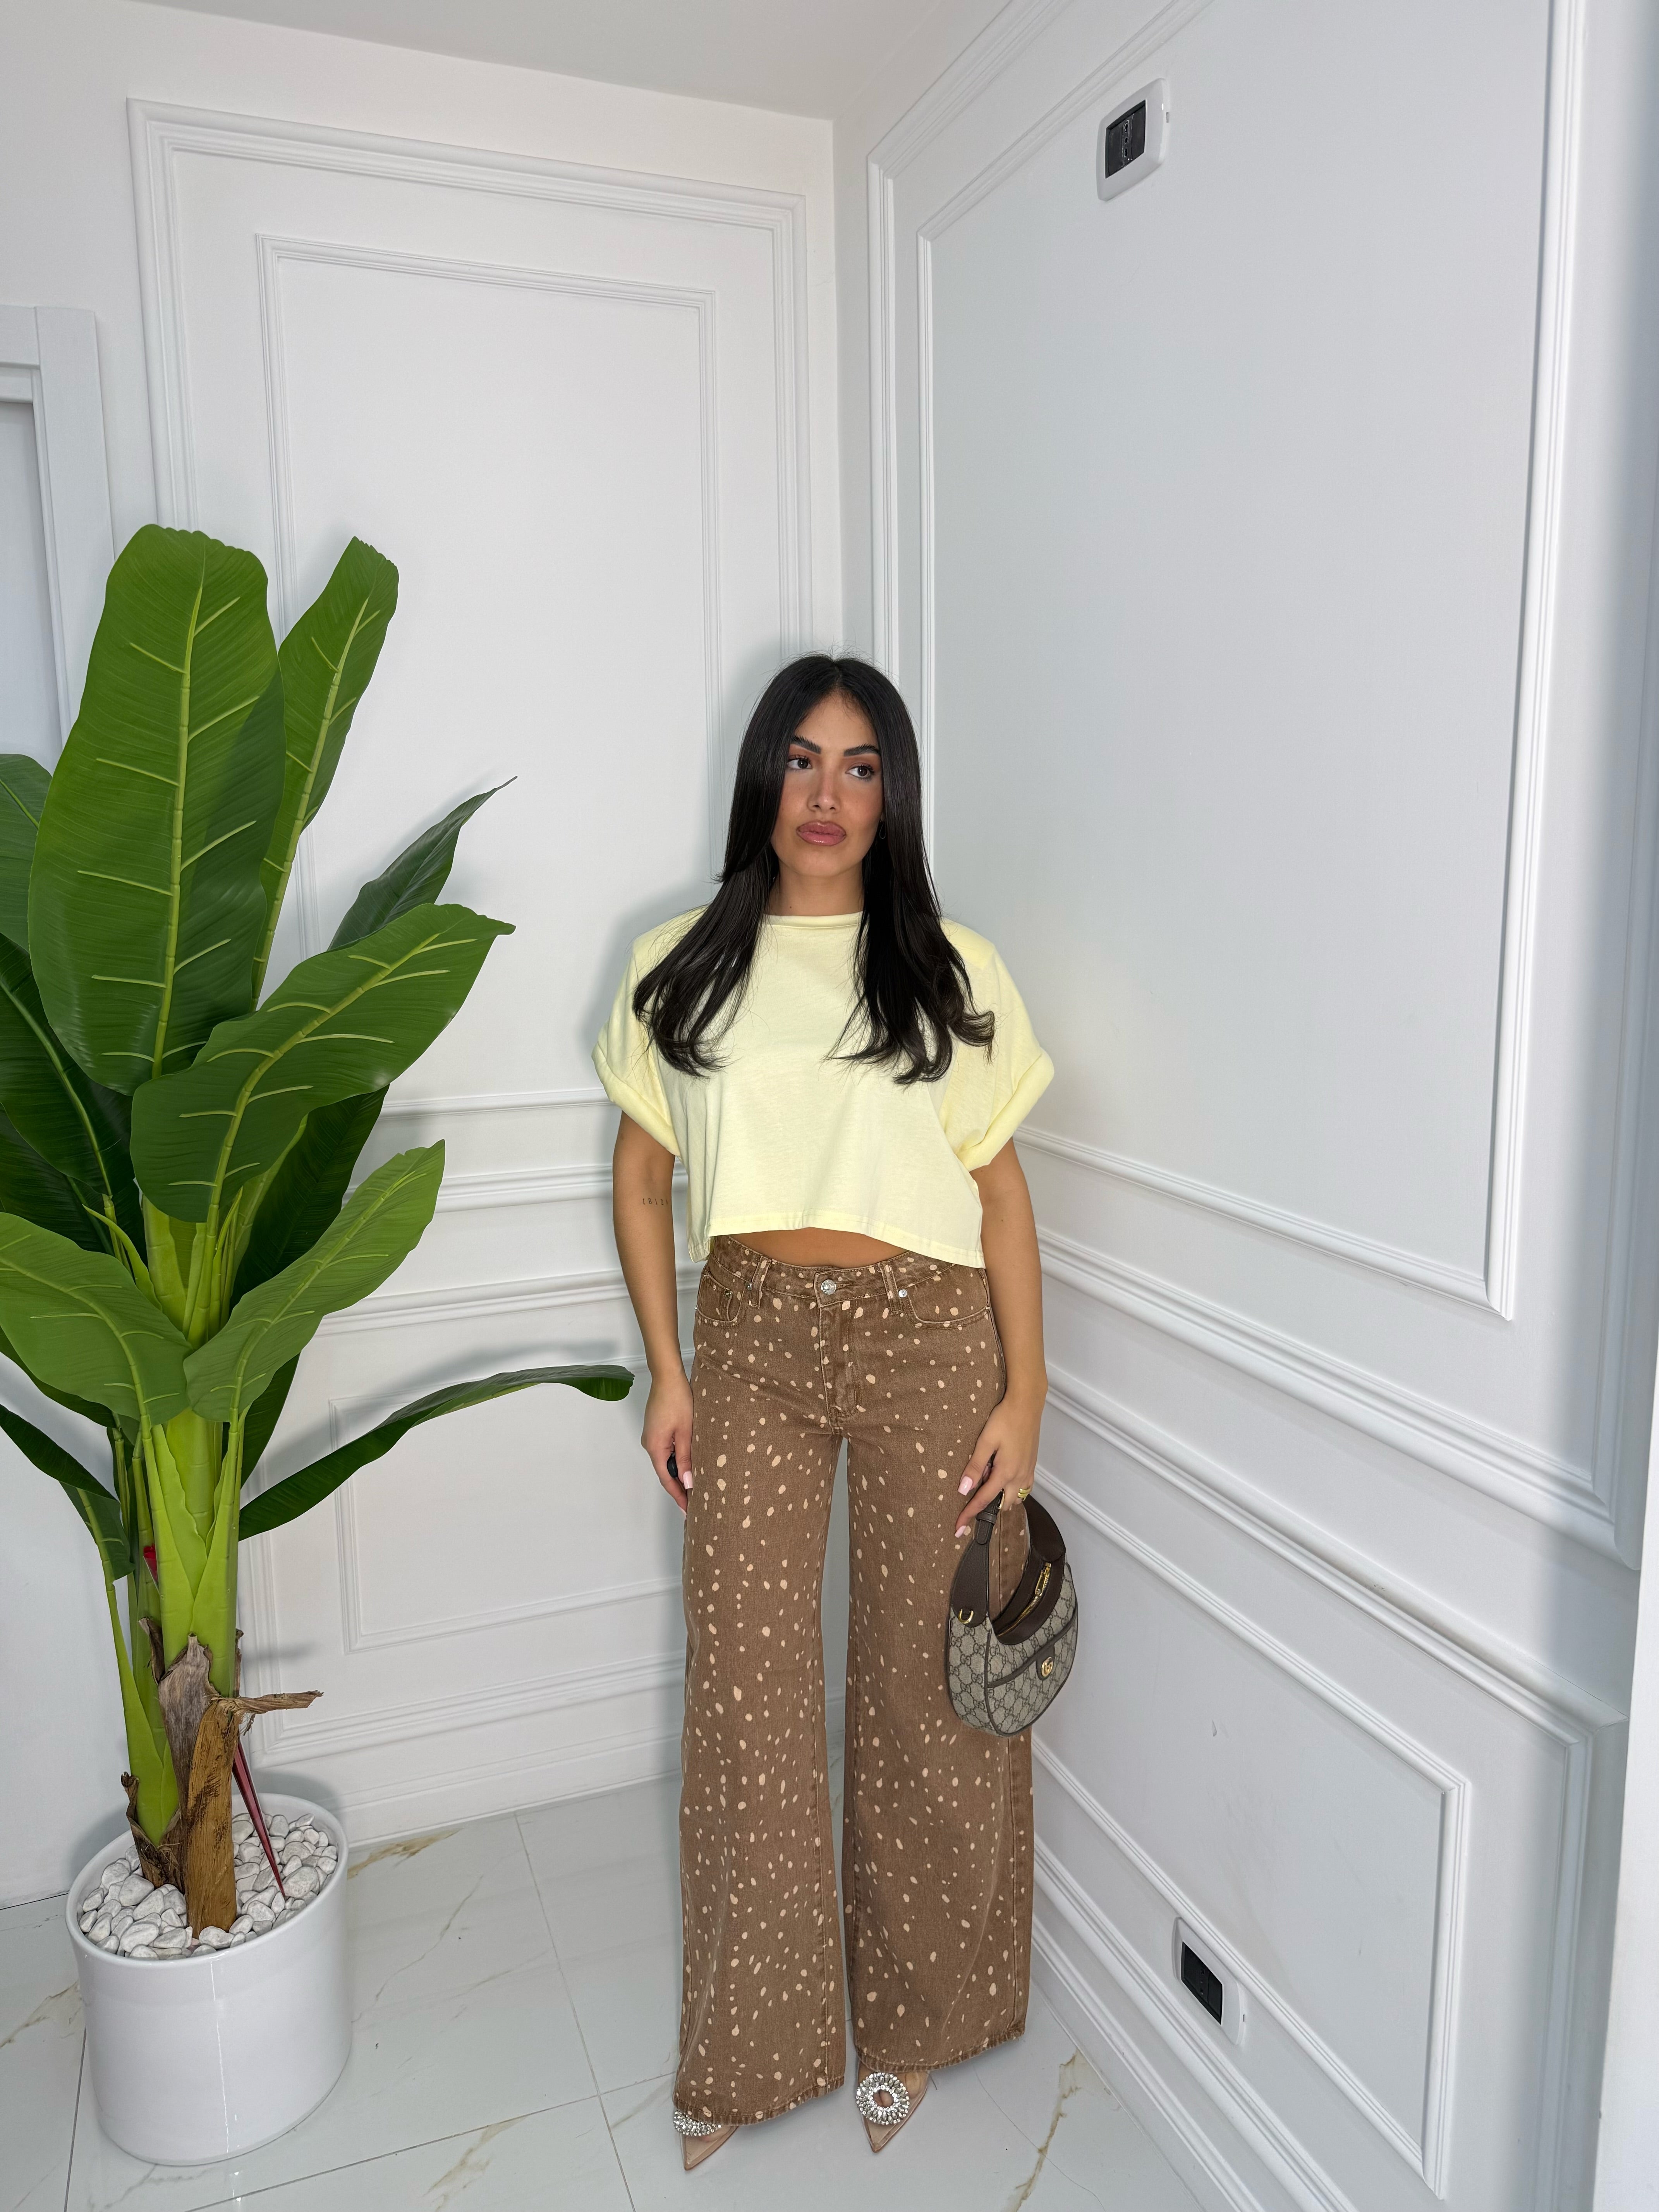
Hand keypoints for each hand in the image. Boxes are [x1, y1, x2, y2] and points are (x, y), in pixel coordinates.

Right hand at [642, 1371, 693, 1511]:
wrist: (667, 1377)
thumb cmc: (678, 1400)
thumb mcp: (686, 1432)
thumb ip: (686, 1458)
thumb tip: (688, 1482)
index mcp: (655, 1447)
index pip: (666, 1479)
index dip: (678, 1495)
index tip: (688, 1509)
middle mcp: (649, 1444)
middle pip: (664, 1471)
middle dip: (679, 1486)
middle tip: (695, 1501)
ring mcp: (652, 1436)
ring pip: (666, 1460)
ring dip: (679, 1472)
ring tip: (694, 1484)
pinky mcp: (656, 1429)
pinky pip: (666, 1450)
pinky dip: (677, 1459)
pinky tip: (688, 1462)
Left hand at [955, 1392, 1042, 1539]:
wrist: (1027, 1404)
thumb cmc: (1005, 1419)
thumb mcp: (985, 1441)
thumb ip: (975, 1466)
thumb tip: (963, 1489)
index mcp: (1006, 1472)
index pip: (984, 1500)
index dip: (970, 1514)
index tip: (958, 1528)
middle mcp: (1019, 1476)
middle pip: (1003, 1504)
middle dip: (987, 1509)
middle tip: (970, 1507)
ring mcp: (1028, 1471)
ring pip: (1015, 1497)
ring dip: (1001, 1499)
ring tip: (986, 1488)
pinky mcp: (1032, 1465)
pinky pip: (1023, 1487)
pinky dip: (1012, 1490)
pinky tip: (1002, 1479)